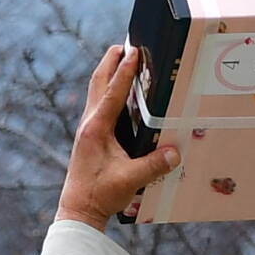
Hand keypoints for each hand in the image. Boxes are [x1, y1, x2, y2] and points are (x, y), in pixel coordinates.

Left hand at [56, 42, 181, 228]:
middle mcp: (89, 124)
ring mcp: (88, 129)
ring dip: (107, 73)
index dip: (125, 71)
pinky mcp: (89, 137)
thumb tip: (176, 152)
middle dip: (110, 61)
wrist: (78, 210)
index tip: (134, 51)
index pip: (113, 92)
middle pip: (98, 82)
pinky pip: (99, 105)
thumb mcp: (130, 180)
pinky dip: (108, 90)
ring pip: (96, 92)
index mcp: (96, 128)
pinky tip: (118, 94)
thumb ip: (153, 165)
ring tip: (120, 59)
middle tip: (125, 44)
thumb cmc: (100, 195)